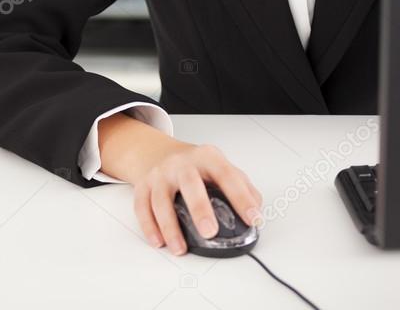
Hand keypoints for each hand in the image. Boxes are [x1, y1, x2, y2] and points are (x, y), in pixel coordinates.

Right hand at [131, 135, 263, 255]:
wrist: (158, 152)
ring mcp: (161, 173)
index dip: (241, 198)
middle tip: (210, 232)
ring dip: (170, 226)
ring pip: (161, 199)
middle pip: (190, 183)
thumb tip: (257, 207)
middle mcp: (182, 163)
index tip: (253, 218)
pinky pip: (143, 207)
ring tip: (180, 247)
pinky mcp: (143, 185)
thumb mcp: (219, 165)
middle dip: (200, 208)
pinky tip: (159, 241)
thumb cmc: (194, 164)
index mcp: (207, 157)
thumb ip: (240, 183)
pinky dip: (149, 226)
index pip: (227, 175)